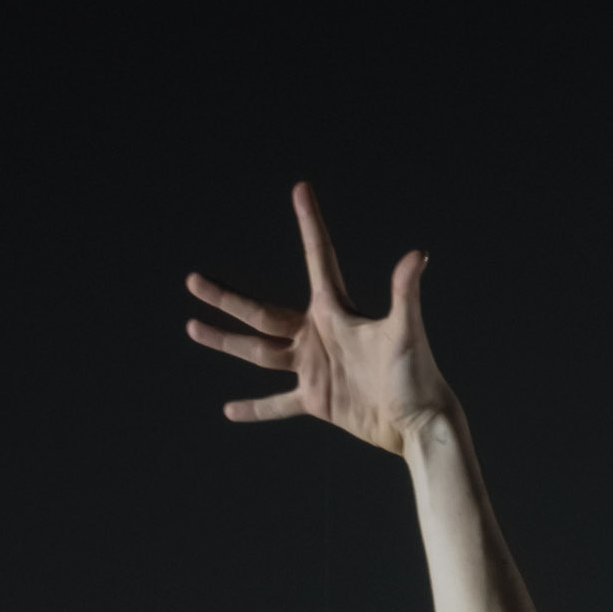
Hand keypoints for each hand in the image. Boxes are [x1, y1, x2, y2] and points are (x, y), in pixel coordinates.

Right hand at [179, 185, 447, 456]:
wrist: (420, 422)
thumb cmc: (417, 374)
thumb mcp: (405, 331)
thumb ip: (404, 292)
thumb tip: (417, 254)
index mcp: (336, 310)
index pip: (318, 258)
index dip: (310, 224)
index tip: (301, 188)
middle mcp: (318, 333)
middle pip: (262, 313)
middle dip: (226, 298)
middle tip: (193, 280)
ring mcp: (313, 367)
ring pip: (258, 352)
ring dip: (225, 341)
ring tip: (192, 327)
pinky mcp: (317, 400)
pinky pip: (278, 404)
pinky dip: (256, 408)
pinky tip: (229, 410)